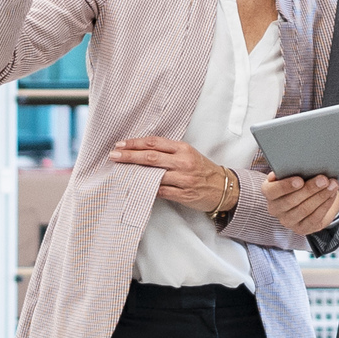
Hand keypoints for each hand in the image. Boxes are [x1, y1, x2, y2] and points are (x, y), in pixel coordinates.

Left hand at [107, 136, 236, 212]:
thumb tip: (140, 152)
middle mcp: (183, 162)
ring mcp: (184, 179)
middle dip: (129, 156)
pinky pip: (161, 191)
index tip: (120, 145)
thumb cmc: (202, 169)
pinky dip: (147, 189)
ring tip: (121, 171)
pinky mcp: (184, 194)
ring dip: (135, 173)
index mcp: (183, 148)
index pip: (154, 143)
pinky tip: (136, 187)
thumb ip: (168, 152)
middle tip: (114, 155)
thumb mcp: (188, 154)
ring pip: (154, 174)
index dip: (135, 143)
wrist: (224, 187)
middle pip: (151, 157)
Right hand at [266, 173, 338, 235]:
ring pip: (304, 210)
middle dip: (310, 189)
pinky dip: (325, 205)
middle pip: (291, 201)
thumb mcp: (292, 173)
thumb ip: (292, 169)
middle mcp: (275, 208)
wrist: (308, 198)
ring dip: (321, 196)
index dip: (285, 186)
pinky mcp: (301, 228)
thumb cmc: (299, 181)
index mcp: (269, 192)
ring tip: (332, 185)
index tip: (300, 180)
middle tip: (323, 179)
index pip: (272, 191)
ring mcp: (288, 221)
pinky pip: (314, 218)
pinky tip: (332, 196)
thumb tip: (299, 164)